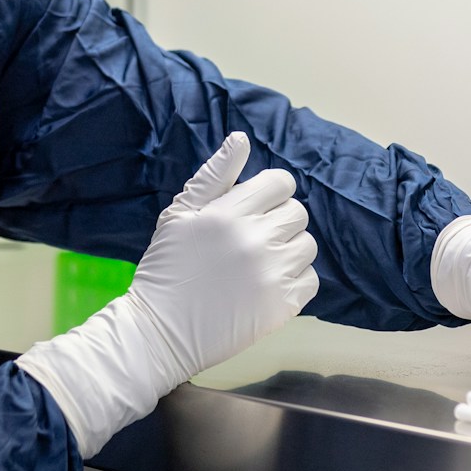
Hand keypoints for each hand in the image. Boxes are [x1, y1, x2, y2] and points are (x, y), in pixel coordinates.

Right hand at [130, 131, 319, 378]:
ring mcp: (272, 274)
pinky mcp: (282, 306)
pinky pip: (310, 279)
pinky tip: (267, 284)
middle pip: (297, 213)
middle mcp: (256, 240)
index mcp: (230, 213)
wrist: (160, 332)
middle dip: (278, 220)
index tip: (254, 209)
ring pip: (308, 245)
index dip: (270, 193)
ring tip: (260, 263)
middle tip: (252, 239)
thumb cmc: (166, 268)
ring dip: (288, 249)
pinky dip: (294, 280)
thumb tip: (241, 138)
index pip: (281, 184)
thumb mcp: (179, 214)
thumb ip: (214, 175)